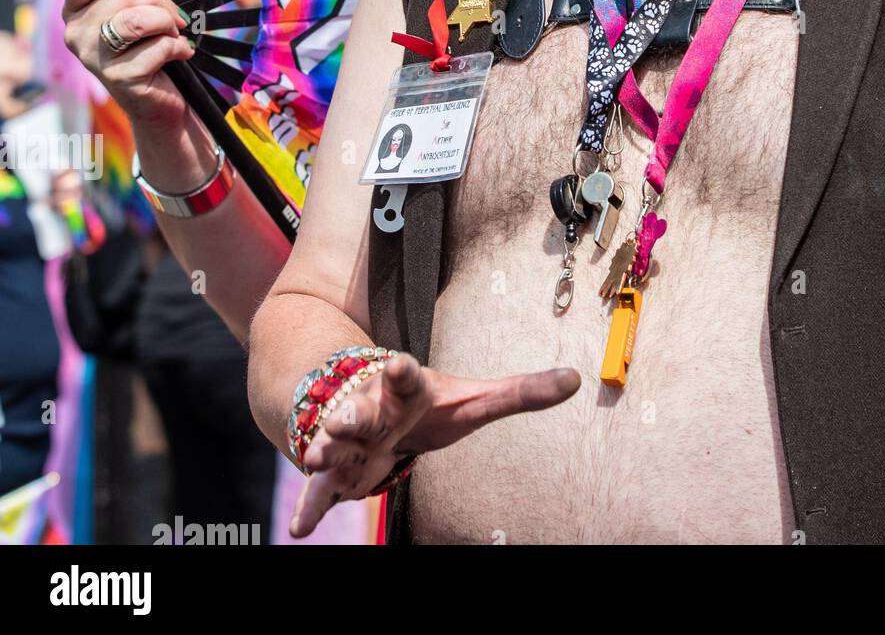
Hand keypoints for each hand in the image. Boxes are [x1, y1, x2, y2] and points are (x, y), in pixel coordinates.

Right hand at [62, 0, 191, 130]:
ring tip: (176, 34)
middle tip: (176, 18)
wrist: (160, 101)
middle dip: (162, 2)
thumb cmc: (149, 46)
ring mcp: (94, 58)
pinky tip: (181, 54)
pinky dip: (179, 48)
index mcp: (76, 10)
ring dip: (169, 23)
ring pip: (139, 19)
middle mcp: (77, 33)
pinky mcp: (119, 79)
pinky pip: (159, 47)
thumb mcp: (139, 5)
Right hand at [290, 353, 580, 537]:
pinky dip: (310, 508)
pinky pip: (319, 491)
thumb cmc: (428, 407)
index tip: (400, 362)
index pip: (405, 375)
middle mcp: (373, 409)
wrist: (369, 406)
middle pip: (361, 409)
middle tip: (342, 419)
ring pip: (334, 442)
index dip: (403, 369)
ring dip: (325, 448)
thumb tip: (576, 378)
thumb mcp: (474, 401)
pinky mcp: (336, 471)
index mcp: (407, 389)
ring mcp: (350, 440)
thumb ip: (521, 392)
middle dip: (351, 415)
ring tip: (317, 455)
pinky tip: (300, 530)